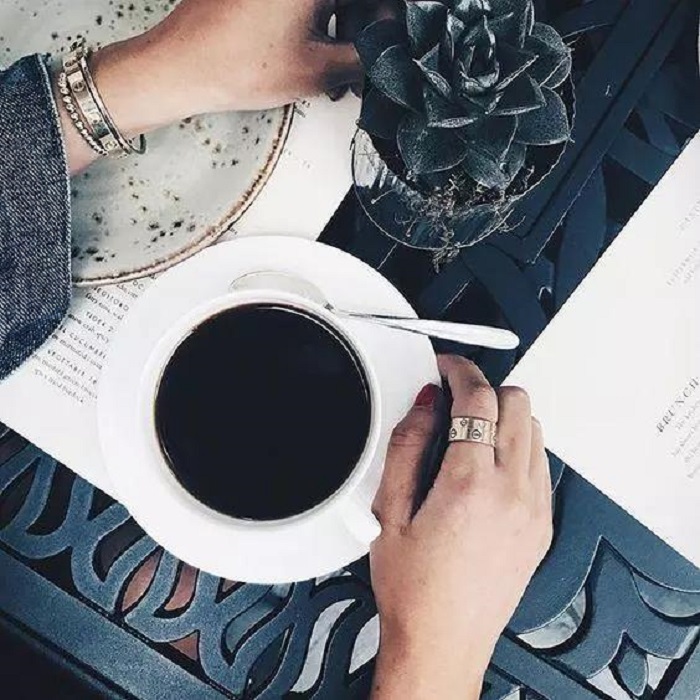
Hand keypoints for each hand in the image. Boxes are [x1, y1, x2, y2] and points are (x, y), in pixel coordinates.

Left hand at [136, 0, 393, 112]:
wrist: (181, 66)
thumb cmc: (242, 66)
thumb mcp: (319, 71)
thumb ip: (366, 55)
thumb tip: (393, 49)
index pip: (373, 1)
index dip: (388, 20)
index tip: (391, 45)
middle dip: (364, 24)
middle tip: (363, 62)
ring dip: (341, 24)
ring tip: (338, 66)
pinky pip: (303, 0)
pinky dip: (315, 18)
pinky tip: (314, 50)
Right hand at [370, 355, 552, 699]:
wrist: (444, 642)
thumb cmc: (414, 588)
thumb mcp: (389, 511)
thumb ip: (406, 446)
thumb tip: (424, 404)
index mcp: (470, 484)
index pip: (479, 398)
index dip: (460, 370)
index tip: (447, 367)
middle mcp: (513, 493)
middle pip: (519, 403)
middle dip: (485, 388)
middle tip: (455, 397)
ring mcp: (535, 510)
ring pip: (535, 429)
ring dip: (505, 416)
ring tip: (470, 431)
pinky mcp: (543, 525)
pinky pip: (541, 463)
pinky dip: (519, 446)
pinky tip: (489, 464)